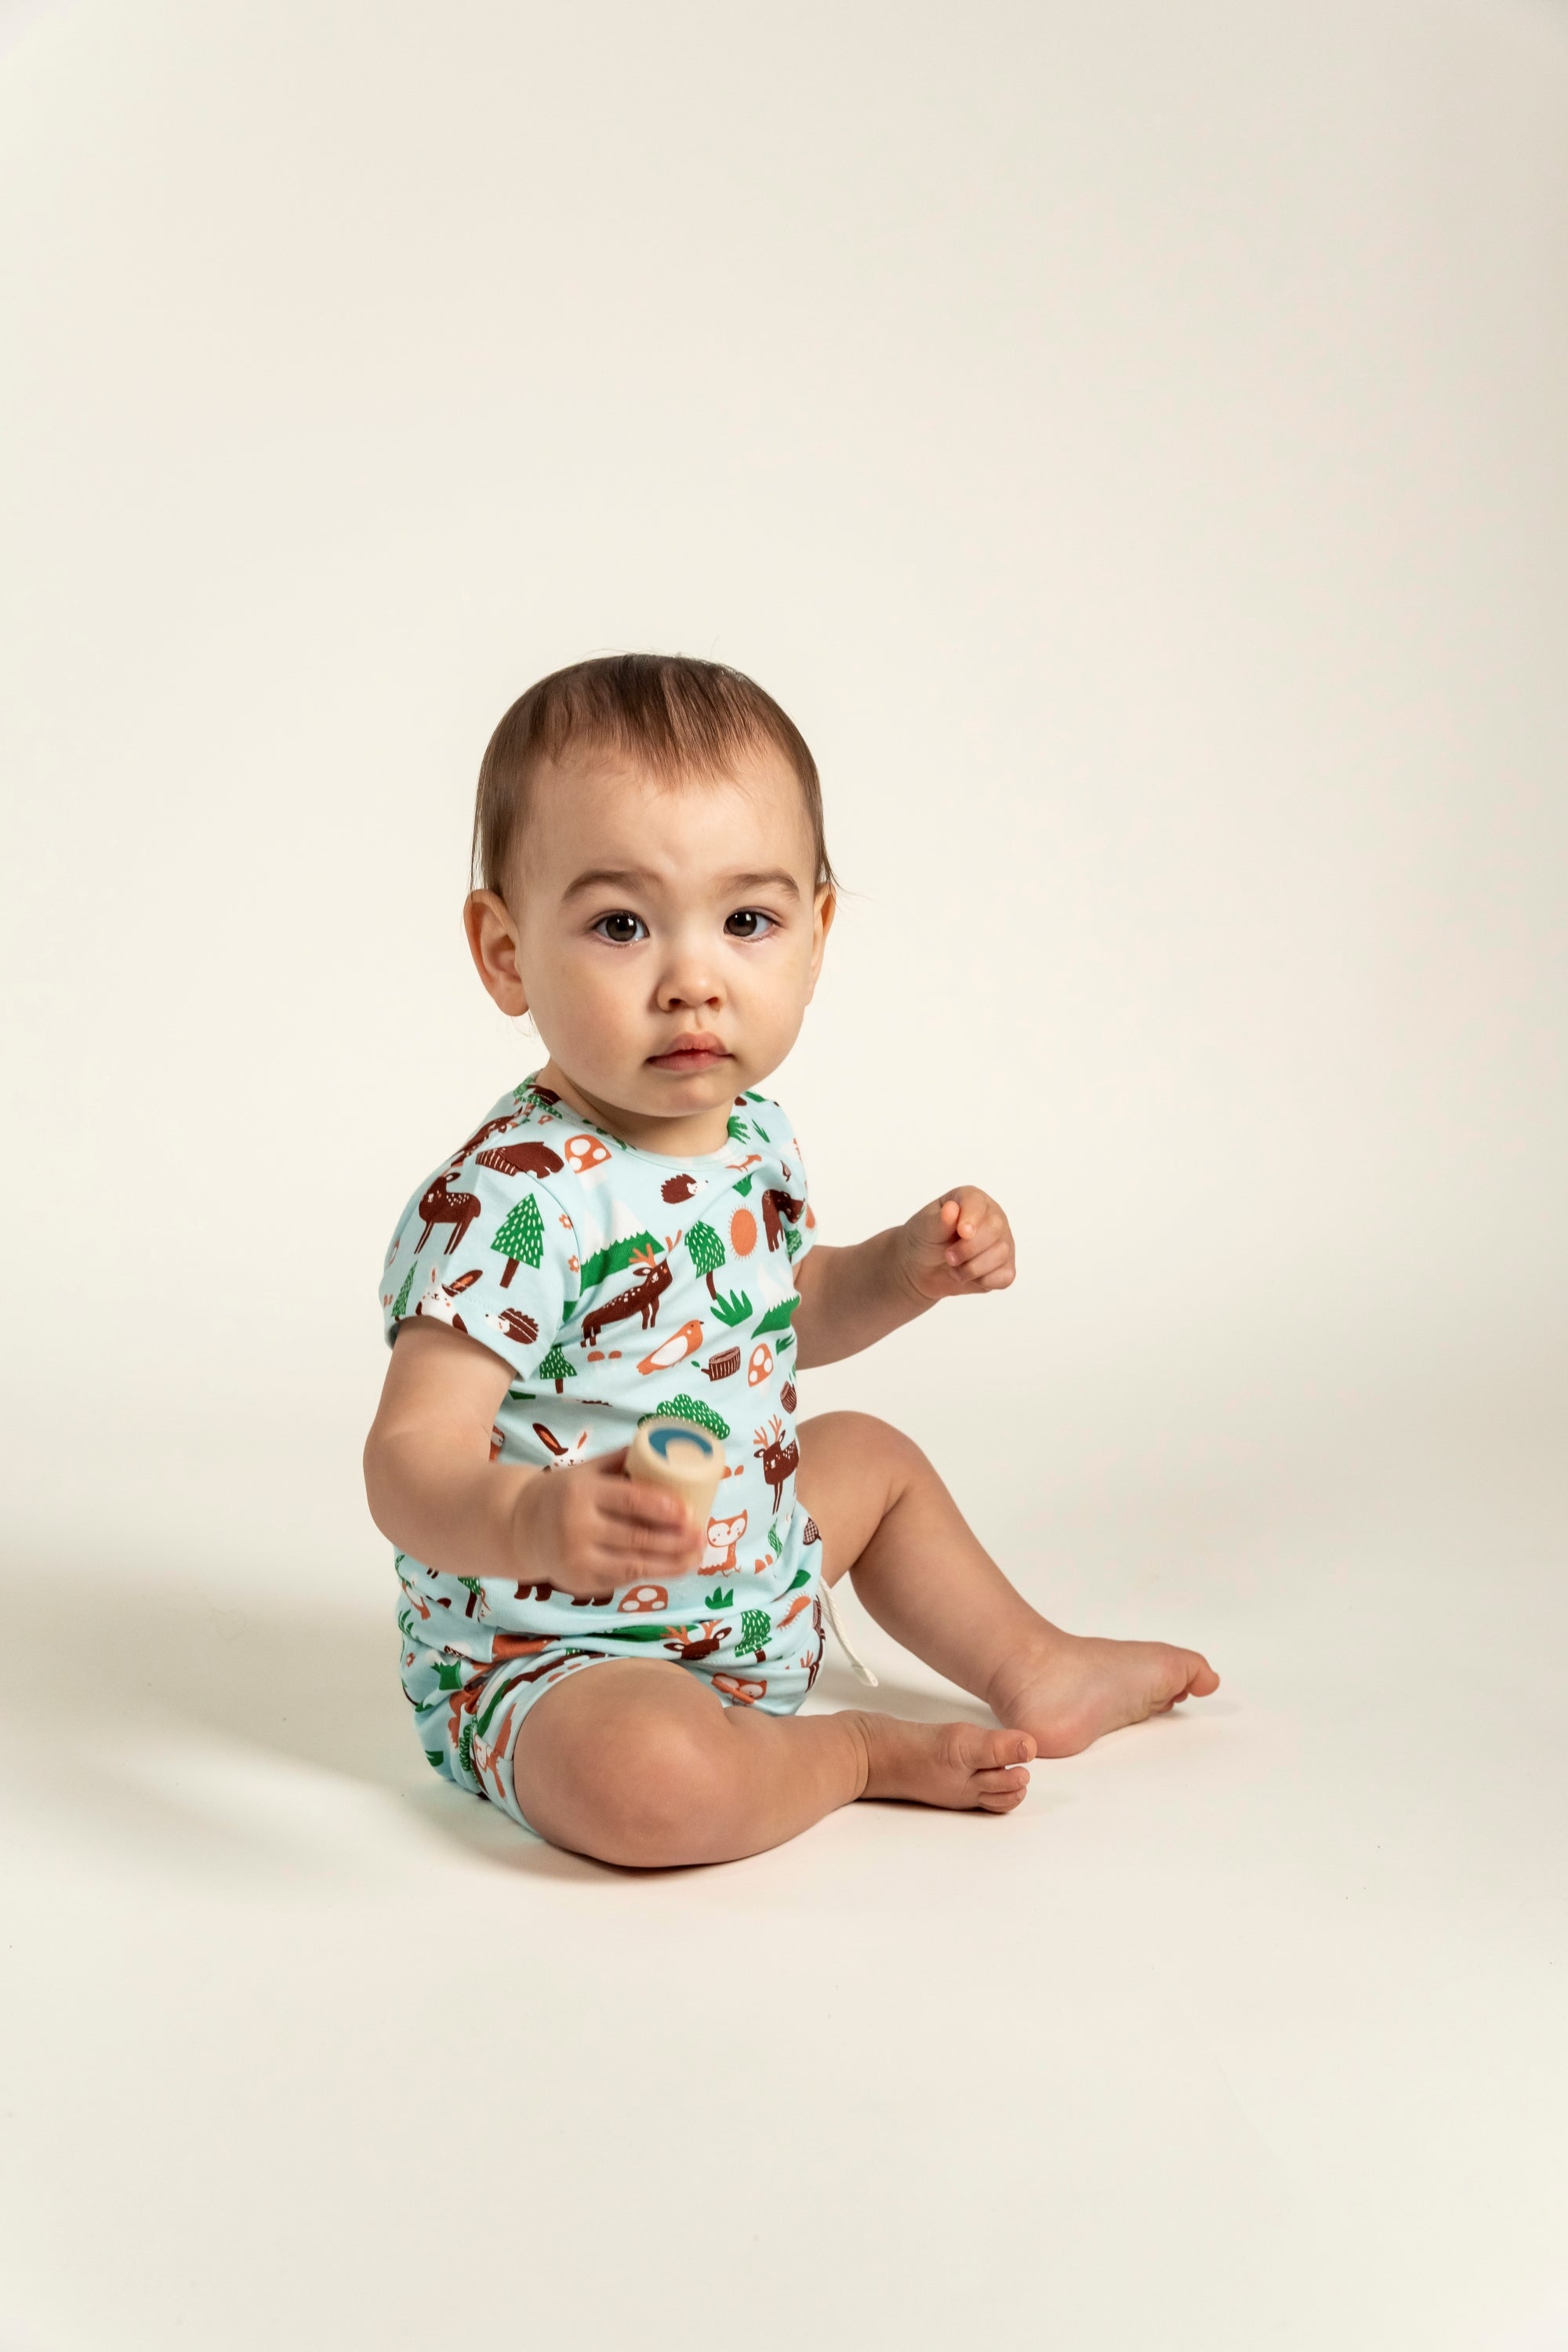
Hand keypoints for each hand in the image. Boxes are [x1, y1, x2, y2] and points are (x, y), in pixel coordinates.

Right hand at [512, 1449, 702, 1595]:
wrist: (520, 1526)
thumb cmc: (565, 1492)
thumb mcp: (587, 1470)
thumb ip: (623, 1461)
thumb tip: (669, 1448)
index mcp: (581, 1492)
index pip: (629, 1500)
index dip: (662, 1507)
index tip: (689, 1511)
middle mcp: (576, 1527)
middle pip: (636, 1537)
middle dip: (675, 1540)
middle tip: (701, 1536)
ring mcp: (577, 1559)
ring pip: (633, 1565)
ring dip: (671, 1563)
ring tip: (696, 1556)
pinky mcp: (579, 1583)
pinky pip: (621, 1580)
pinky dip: (650, 1575)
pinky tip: (673, 1568)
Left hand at [896, 1188, 1015, 1304]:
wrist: (922, 1268)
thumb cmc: (925, 1240)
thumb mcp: (925, 1228)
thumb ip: (939, 1220)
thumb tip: (952, 1209)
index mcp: (972, 1200)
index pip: (978, 1203)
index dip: (971, 1218)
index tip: (961, 1232)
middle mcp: (993, 1217)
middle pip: (995, 1229)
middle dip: (969, 1248)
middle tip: (948, 1256)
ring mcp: (1002, 1242)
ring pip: (1001, 1253)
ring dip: (972, 1267)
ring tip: (953, 1268)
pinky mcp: (1004, 1267)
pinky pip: (1005, 1276)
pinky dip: (983, 1281)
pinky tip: (968, 1277)